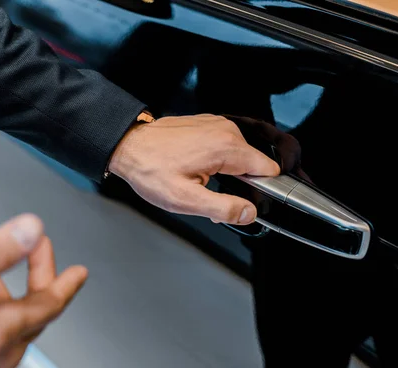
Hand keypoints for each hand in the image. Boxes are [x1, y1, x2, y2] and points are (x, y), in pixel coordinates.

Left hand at [109, 114, 280, 223]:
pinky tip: (196, 169)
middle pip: (254, 164)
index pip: (268, 169)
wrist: (129, 147)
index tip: (243, 200)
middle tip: (209, 195)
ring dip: (227, 174)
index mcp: (226, 147)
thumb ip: (223, 208)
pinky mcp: (208, 125)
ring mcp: (217, 125)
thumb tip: (249, 213)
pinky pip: (226, 147)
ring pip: (240, 156)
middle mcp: (225, 131)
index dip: (259, 190)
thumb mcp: (186, 200)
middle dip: (240, 185)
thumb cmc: (151, 170)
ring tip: (199, 182)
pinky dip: (217, 161)